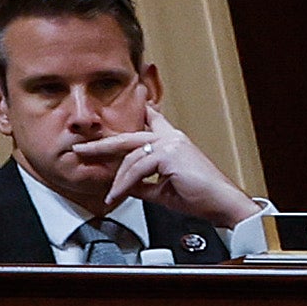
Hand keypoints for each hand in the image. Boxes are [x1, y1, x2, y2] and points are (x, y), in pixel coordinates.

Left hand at [70, 119, 257, 229]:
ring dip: (117, 180)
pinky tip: (118, 195)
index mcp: (173, 142)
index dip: (139, 110)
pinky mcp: (169, 154)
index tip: (129, 100)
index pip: (152, 120)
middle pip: (128, 138)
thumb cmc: (202, 198)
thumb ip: (143, 184)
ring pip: (130, 158)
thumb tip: (122, 186)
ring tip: (109, 195)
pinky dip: (124, 184)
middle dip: (101, 145)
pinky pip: (137, 169)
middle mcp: (171, 137)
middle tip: (81, 149)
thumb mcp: (164, 190)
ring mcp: (171, 143)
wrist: (225, 206)